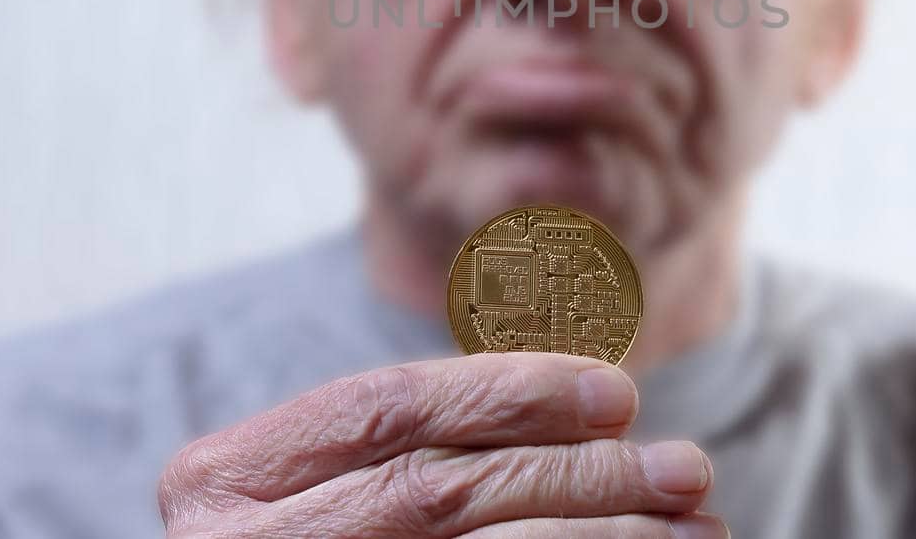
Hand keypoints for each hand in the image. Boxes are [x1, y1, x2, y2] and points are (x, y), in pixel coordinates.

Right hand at [158, 351, 725, 536]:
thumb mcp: (325, 488)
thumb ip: (422, 444)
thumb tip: (606, 413)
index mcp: (223, 480)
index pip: (388, 407)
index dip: (511, 391)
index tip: (621, 392)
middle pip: (441, 491)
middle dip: (580, 474)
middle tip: (686, 467)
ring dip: (601, 538)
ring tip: (692, 527)